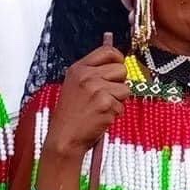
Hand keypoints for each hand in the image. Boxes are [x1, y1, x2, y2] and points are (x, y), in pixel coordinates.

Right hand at [37, 41, 129, 189]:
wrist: (64, 138)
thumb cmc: (71, 115)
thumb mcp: (75, 86)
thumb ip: (93, 72)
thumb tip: (118, 61)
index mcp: (78, 68)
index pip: (107, 51)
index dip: (118, 59)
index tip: (117, 69)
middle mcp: (87, 75)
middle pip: (122, 69)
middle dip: (119, 83)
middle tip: (106, 96)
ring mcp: (96, 88)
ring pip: (125, 89)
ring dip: (118, 101)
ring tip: (101, 109)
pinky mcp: (104, 103)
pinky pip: (122, 106)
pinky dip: (114, 114)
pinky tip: (100, 118)